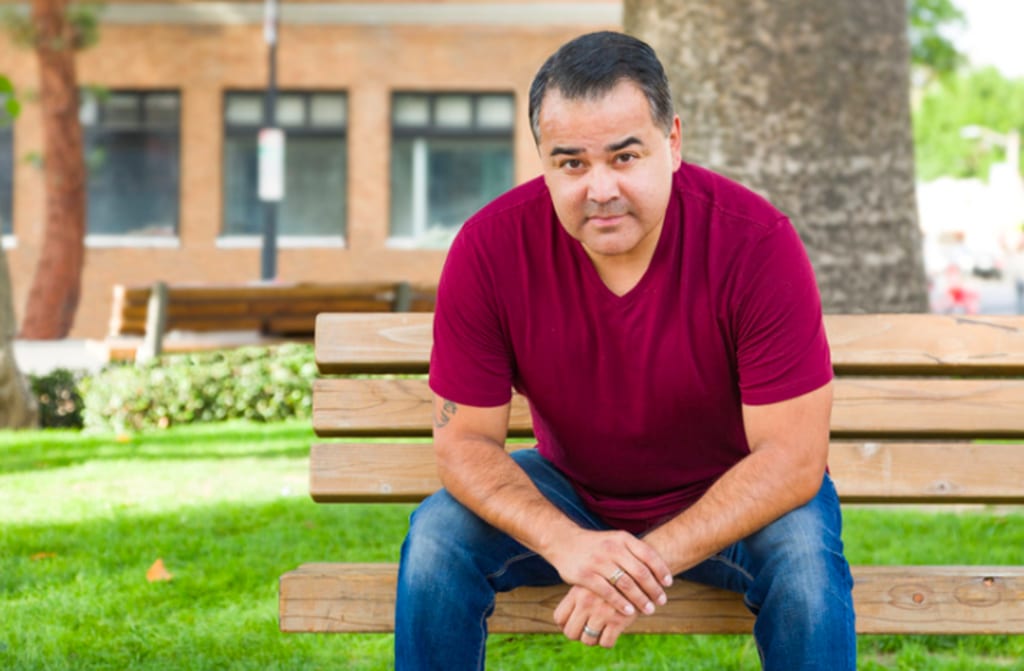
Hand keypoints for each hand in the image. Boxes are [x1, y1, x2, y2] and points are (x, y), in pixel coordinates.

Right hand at [544, 527, 671, 616]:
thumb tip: (660, 569)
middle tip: (662, 600)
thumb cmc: (596, 545)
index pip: (649, 554)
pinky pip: (608, 592)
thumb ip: (634, 551)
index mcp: (622, 538)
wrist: (564, 542)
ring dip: (640, 599)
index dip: (661, 570)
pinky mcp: (586, 575)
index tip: (669, 583)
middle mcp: (612, 548)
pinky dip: (621, 603)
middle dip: (654, 588)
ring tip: (649, 609)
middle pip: (640, 572)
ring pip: (626, 584)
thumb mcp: (615, 540)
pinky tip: (629, 612)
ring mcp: (598, 561)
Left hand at [553, 584, 636, 647]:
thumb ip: (578, 595)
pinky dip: (607, 641)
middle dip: (578, 635)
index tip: (574, 624)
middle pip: (571, 632)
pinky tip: (611, 632)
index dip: (565, 625)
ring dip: (593, 639)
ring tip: (599, 632)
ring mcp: (601, 612)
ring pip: (587, 640)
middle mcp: (586, 603)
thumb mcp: (592, 579)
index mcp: (577, 592)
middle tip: (586, 631)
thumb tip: (565, 618)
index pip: (559, 617)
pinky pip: (606, 642)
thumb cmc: (612, 576)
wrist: (639, 571)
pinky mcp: (618, 620)